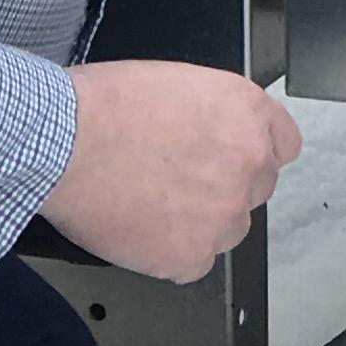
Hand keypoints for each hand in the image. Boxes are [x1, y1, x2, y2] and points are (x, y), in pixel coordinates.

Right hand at [43, 59, 297, 281]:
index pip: (284, 145)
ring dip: (198, 222)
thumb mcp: (175, 83)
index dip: (253, 154)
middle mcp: (248, 162)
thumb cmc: (100, 106)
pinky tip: (138, 228)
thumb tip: (210, 134)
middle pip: (256, 189)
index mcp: (247, 113)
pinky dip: (168, 253)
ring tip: (149, 203)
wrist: (61, 143)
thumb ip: (211, 113)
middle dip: (222, 187)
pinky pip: (192, 262)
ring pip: (227, 229)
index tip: (232, 160)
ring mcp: (224, 213)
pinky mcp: (192, 254)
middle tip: (176, 181)